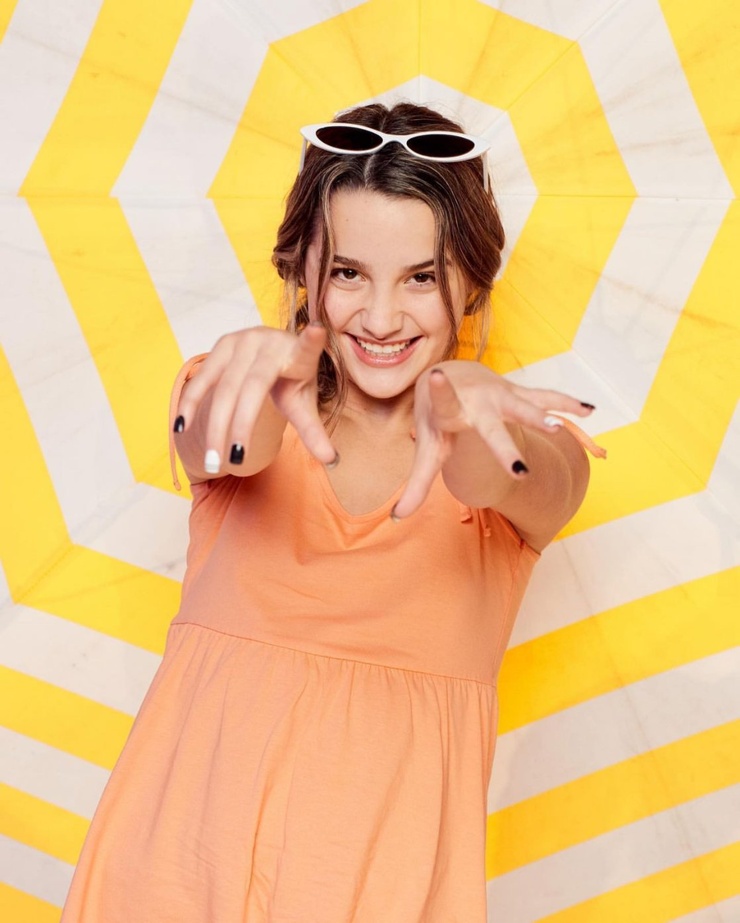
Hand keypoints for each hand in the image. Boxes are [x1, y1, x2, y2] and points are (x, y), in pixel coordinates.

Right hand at [177, 324, 336, 468]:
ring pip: (223, 387)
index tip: (318, 331)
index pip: (307, 348)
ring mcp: (242, 341)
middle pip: (251, 388)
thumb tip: (333, 462)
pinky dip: (191, 404)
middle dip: (239, 426)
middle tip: (233, 461)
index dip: (312, 341)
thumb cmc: (291, 380)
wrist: (272, 350)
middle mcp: (269, 343)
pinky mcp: (221, 345)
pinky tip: (181, 428)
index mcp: (297, 353)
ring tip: (212, 461)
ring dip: (214, 425)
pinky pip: (202, 379)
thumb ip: (313, 432)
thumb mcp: (304, 403)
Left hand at [393, 360, 593, 517]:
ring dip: (547, 413)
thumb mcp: (428, 449)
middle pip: (496, 422)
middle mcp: (479, 402)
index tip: (435, 376)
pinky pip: (548, 401)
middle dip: (512, 435)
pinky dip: (569, 408)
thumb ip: (417, 485)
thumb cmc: (438, 420)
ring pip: (529, 405)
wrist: (452, 374)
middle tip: (530, 445)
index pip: (443, 405)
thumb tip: (395, 520)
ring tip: (568, 423)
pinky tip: (591, 415)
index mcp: (452, 413)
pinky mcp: (521, 394)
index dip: (440, 393)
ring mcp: (504, 396)